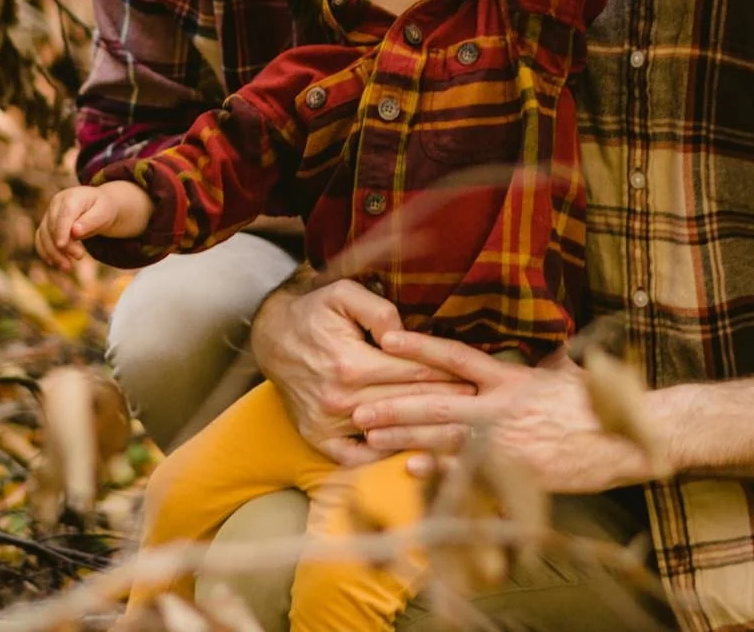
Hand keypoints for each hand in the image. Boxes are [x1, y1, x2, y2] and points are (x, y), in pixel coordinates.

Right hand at [34, 182, 150, 267]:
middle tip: (80, 257)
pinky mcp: (46, 225)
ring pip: (44, 234)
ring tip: (67, 267)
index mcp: (72, 197)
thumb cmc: (102, 208)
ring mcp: (49, 214)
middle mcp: (56, 203)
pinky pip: (40, 239)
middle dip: (63, 245)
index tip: (62, 245)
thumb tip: (75, 232)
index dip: (61, 230)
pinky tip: (54, 263)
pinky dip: (45, 252)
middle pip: (53, 226)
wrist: (98, 206)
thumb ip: (90, 221)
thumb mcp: (103, 212)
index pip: (64, 214)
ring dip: (53, 253)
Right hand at [249, 280, 472, 464]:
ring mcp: (328, 424)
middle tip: (481, 408)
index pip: (414, 374)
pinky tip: (411, 451)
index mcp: (351, 363)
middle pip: (409, 405)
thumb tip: (403, 333)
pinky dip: (384, 458)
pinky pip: (357, 459)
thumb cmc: (314, 313)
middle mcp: (340, 399)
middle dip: (448, 405)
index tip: (476, 379)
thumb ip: (378, 309)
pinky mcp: (317, 439)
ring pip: (389, 434)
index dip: (448, 375)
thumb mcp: (343, 294)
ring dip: (426, 435)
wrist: (272, 337)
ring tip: (460, 434)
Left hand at [356, 332, 662, 492]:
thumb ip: (544, 367)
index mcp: (511, 378)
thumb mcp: (566, 377)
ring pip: (444, 436)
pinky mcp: (515, 472)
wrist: (628, 441)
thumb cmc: (598, 408)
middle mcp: (503, 406)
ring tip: (367, 436)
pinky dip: (440, 471)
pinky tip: (411, 471)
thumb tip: (545, 355)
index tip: (386, 339)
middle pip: (437, 400)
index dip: (419, 347)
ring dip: (404, 437)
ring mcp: (507, 441)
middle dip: (393, 402)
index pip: (456, 356)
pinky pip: (470, 472)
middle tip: (354, 402)